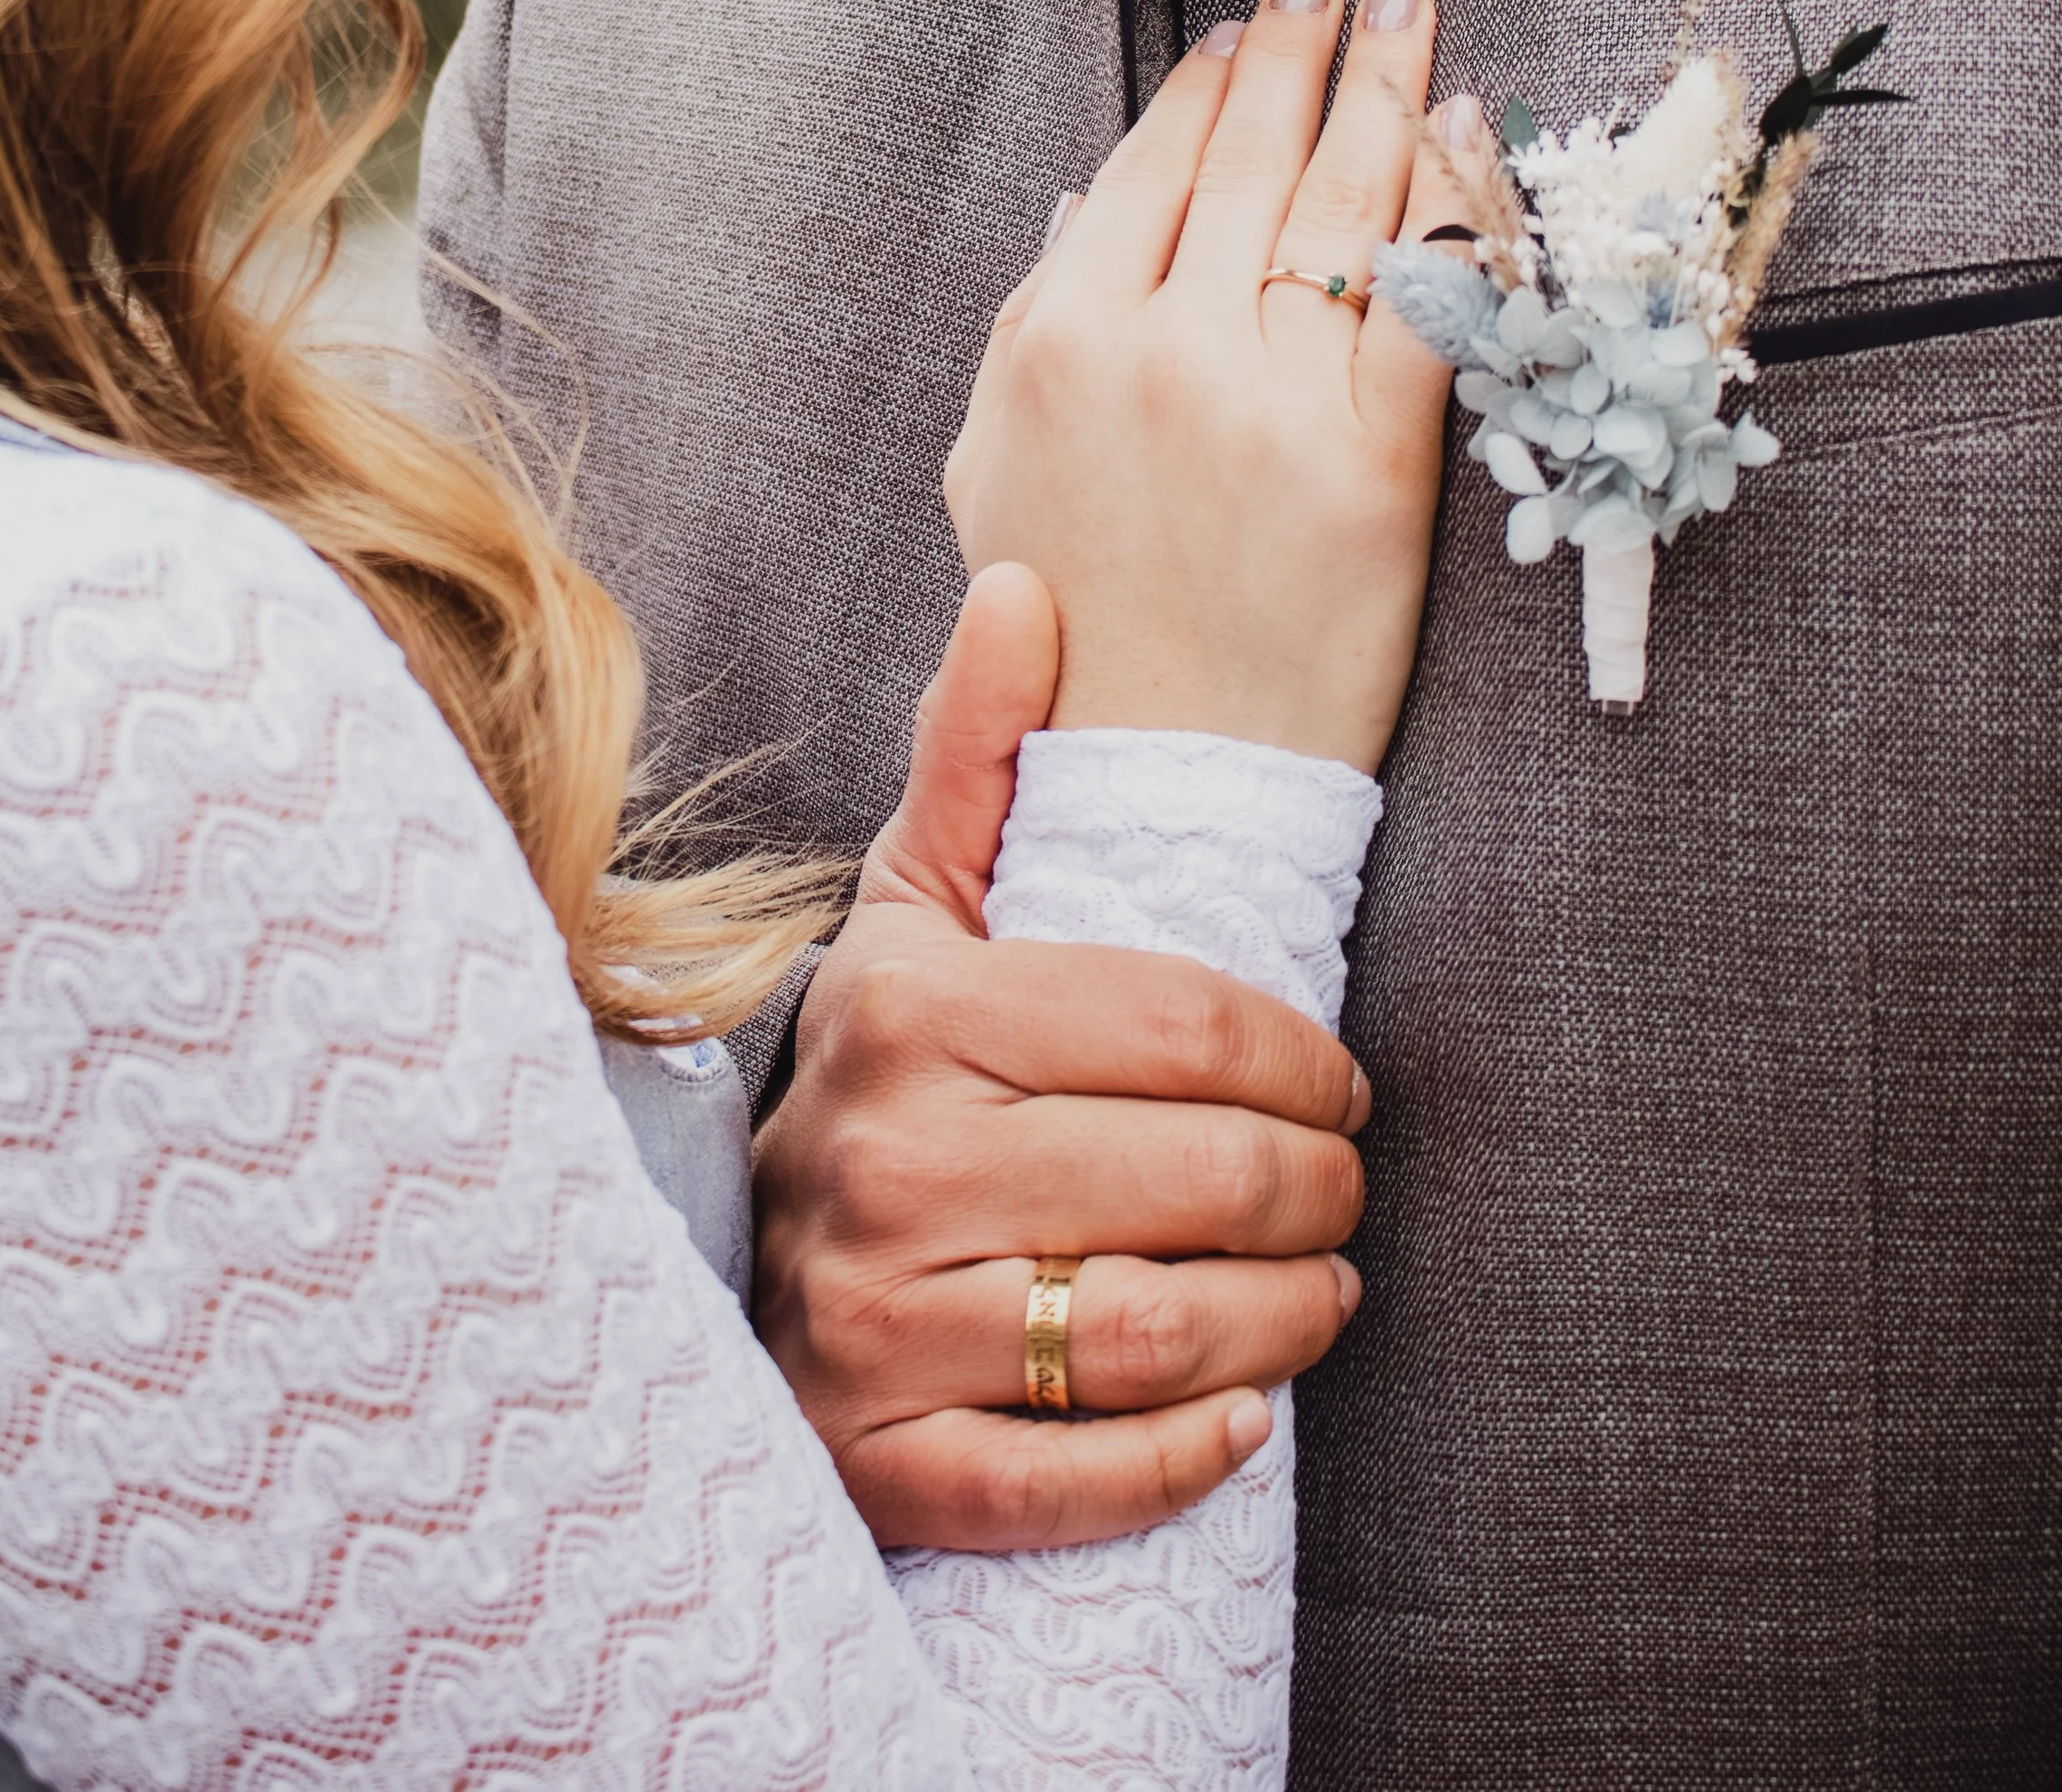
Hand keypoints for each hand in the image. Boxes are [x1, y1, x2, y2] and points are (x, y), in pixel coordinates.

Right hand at [754, 565, 1366, 1551]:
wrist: (723, 1275)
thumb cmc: (874, 1078)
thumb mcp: (911, 910)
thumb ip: (976, 756)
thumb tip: (1024, 585)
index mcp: (909, 1010)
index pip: (1178, 1026)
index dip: (1299, 1057)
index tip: (1341, 1081)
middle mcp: (880, 1160)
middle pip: (1193, 1176)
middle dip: (1316, 1188)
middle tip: (1345, 1188)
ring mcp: (870, 1323)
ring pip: (1153, 1329)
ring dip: (1284, 1319)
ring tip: (1322, 1291)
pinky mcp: (880, 1464)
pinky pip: (1071, 1482)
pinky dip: (1183, 1459)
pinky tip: (1238, 1417)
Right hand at [945, 0, 1453, 772]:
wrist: (1153, 780)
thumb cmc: (1069, 631)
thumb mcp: (996, 465)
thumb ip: (1035, 324)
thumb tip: (1089, 206)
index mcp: (1063, 341)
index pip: (1149, 171)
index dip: (1204, 89)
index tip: (1243, 37)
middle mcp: (1166, 349)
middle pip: (1249, 161)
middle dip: (1300, 54)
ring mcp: (1274, 399)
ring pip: (1341, 202)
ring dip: (1382, 86)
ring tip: (1409, 18)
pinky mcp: (1378, 459)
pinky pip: (1428, 298)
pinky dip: (1452, 200)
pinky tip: (1464, 132)